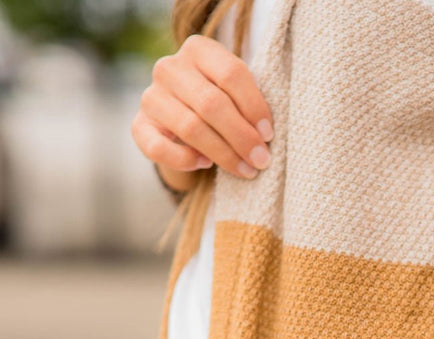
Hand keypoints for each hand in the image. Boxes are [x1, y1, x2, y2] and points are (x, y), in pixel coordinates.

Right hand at [131, 34, 273, 190]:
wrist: (182, 124)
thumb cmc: (220, 105)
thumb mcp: (235, 94)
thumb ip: (247, 104)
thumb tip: (263, 136)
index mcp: (198, 49)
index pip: (231, 74)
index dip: (254, 107)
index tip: (268, 134)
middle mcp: (169, 68)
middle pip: (211, 103)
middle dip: (241, 137)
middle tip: (261, 160)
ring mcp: (151, 96)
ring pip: (190, 127)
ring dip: (223, 154)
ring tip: (245, 170)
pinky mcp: (139, 126)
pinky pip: (160, 148)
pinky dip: (185, 160)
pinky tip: (205, 164)